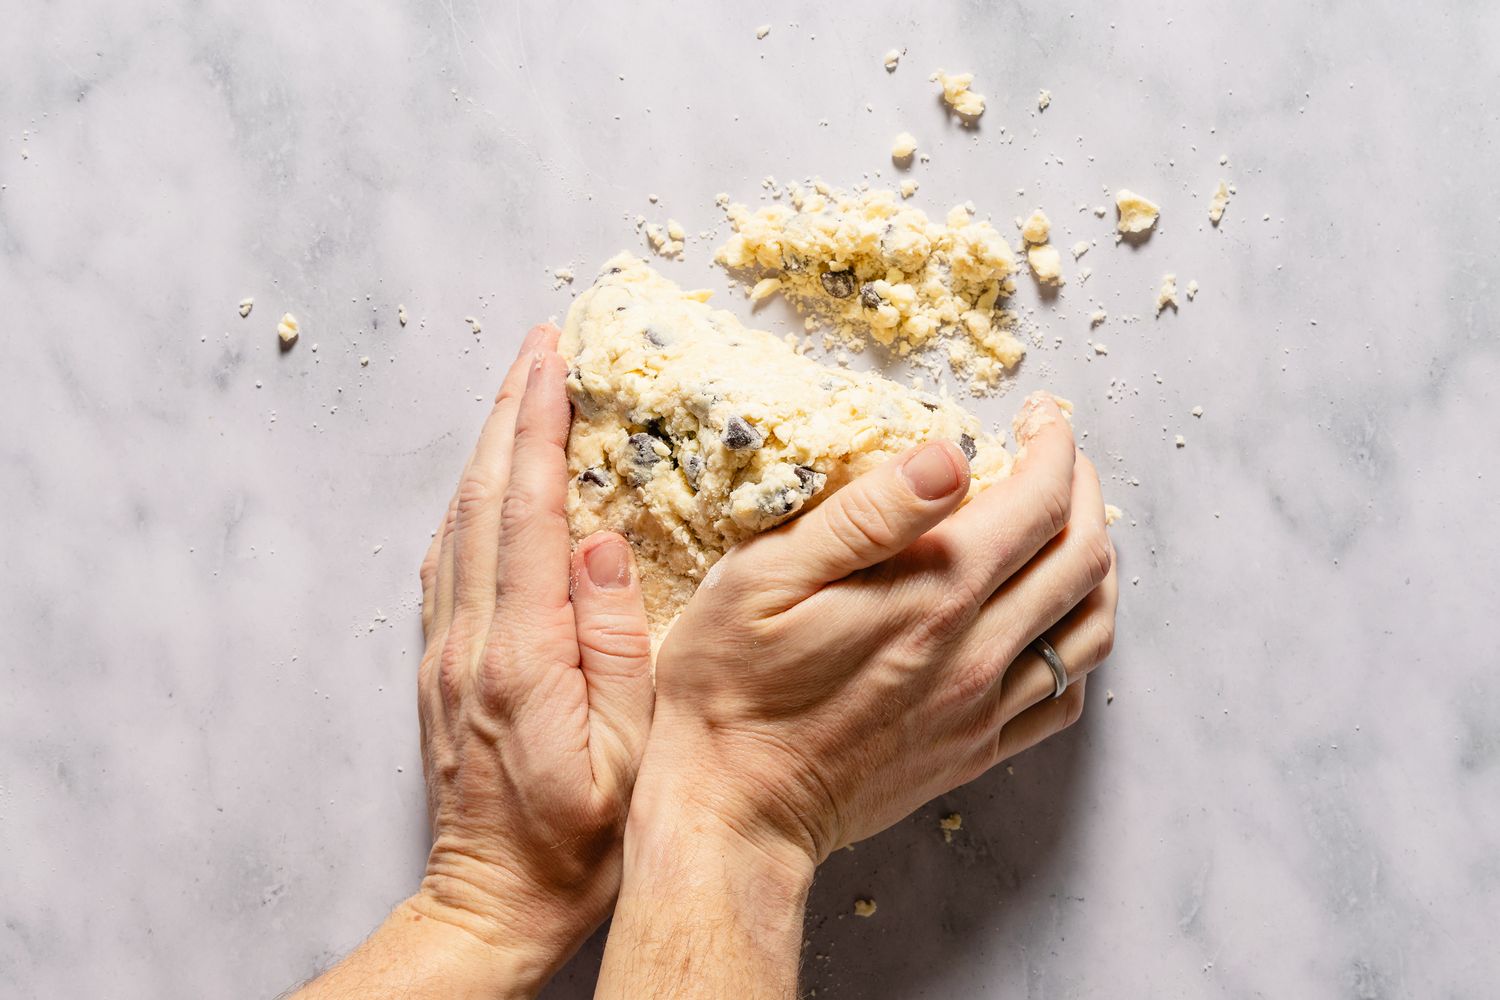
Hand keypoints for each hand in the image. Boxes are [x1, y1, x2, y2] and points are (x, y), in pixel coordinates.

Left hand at [410, 325, 653, 985]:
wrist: (490, 904)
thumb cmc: (576, 845)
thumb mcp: (627, 758)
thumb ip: (616, 646)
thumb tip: (604, 546)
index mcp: (522, 654)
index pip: (526, 510)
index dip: (538, 425)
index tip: (555, 359)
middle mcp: (471, 639)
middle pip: (482, 496)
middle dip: (510, 409)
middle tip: (540, 345)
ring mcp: (447, 650)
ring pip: (458, 519)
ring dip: (488, 445)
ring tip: (520, 392)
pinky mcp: (441, 665)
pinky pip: (448, 558)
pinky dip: (469, 500)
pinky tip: (485, 482)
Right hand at [642, 391, 1114, 866]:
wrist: (733, 808)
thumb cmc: (730, 685)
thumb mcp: (766, 577)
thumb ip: (867, 514)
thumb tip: (948, 457)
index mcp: (933, 594)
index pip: (1038, 501)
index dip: (1054, 446)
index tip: (1041, 417)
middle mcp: (976, 651)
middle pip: (1080, 557)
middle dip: (1083, 490)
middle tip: (1059, 455)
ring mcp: (981, 708)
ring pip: (1089, 628)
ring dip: (1095, 565)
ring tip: (1071, 527)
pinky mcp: (973, 751)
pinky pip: (1064, 698)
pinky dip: (1076, 647)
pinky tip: (1049, 623)